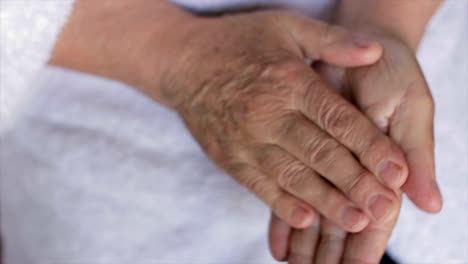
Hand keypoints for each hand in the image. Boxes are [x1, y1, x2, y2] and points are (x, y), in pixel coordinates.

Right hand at [168, 10, 410, 230]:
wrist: (183, 62)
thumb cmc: (238, 42)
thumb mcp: (286, 26)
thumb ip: (332, 40)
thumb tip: (374, 53)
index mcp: (288, 81)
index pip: (337, 119)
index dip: (370, 146)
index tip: (398, 171)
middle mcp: (268, 114)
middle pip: (319, 153)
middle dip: (355, 182)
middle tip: (385, 206)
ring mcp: (245, 140)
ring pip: (292, 176)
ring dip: (325, 201)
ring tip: (355, 220)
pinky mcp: (229, 157)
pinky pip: (258, 185)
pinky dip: (282, 204)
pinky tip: (306, 219)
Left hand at [269, 31, 441, 262]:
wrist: (360, 43)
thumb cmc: (393, 72)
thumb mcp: (411, 109)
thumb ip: (416, 157)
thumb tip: (431, 205)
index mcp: (386, 169)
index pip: (377, 218)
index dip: (367, 248)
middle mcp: (354, 172)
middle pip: (343, 224)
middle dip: (332, 255)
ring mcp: (327, 165)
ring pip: (316, 213)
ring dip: (307, 245)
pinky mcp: (302, 152)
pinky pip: (291, 191)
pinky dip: (285, 219)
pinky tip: (278, 246)